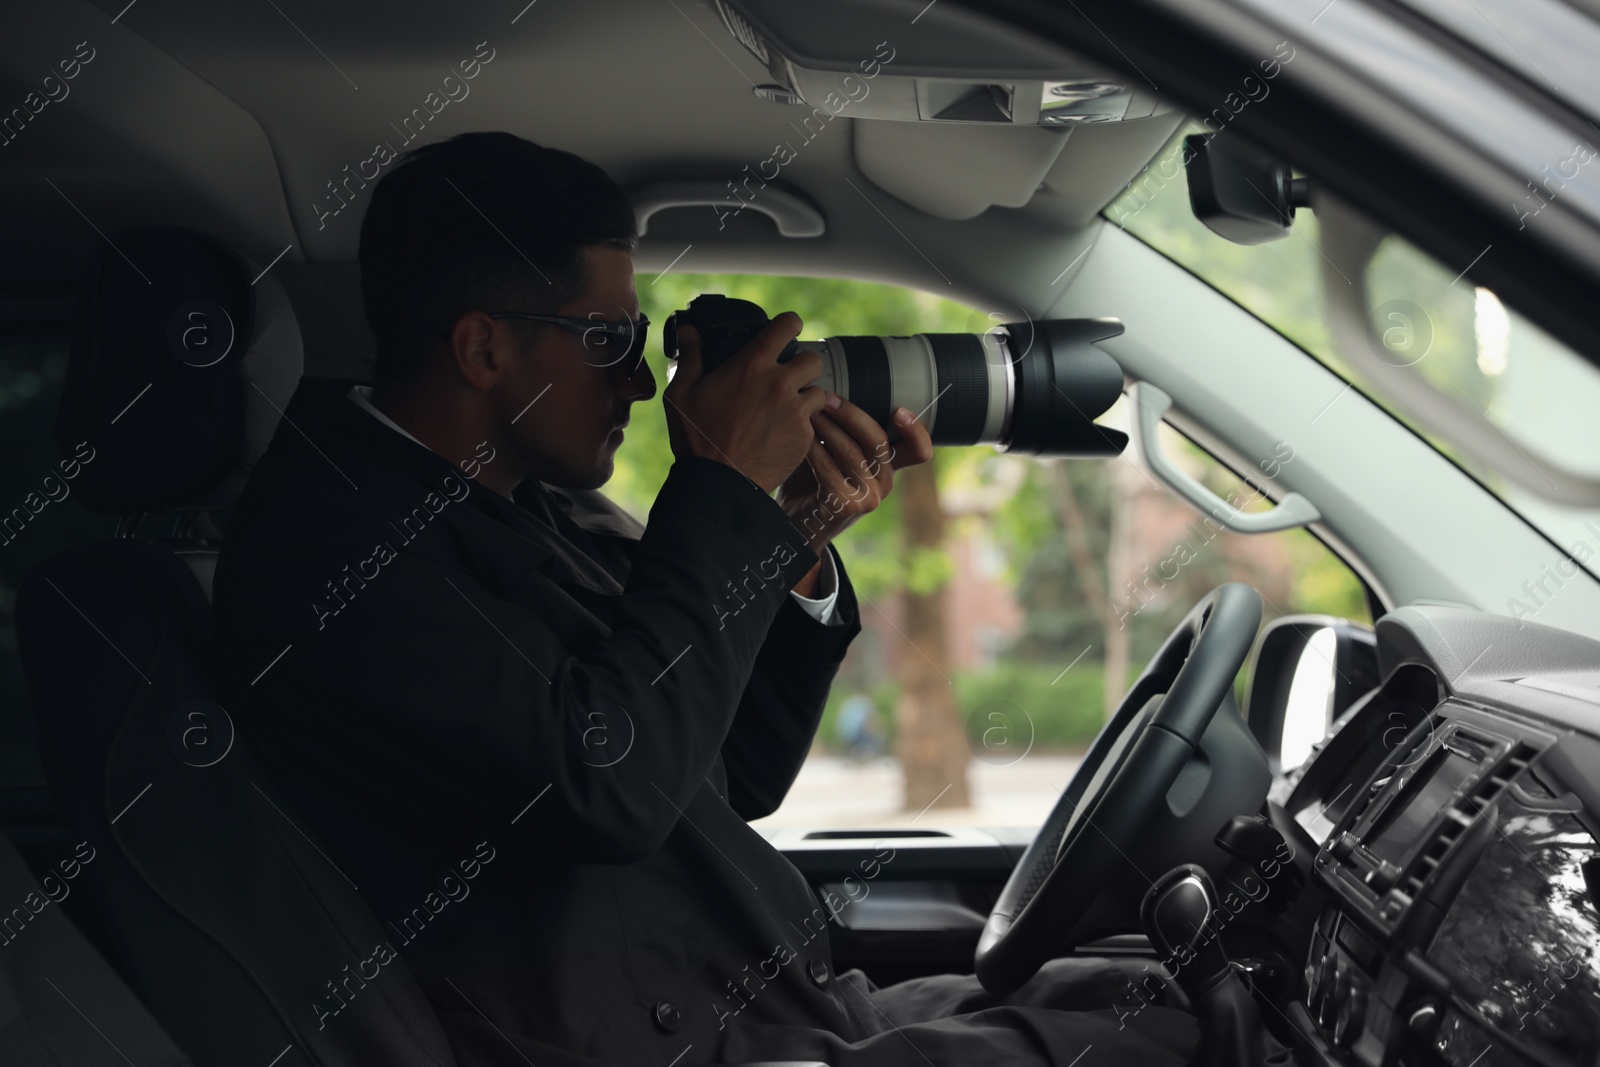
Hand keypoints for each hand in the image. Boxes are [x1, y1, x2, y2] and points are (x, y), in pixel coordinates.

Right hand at [662, 312, 829, 492]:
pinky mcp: (803, 436)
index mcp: (751, 365)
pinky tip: (783, 433)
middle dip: (804, 365)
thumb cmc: (696, 438)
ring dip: (807, 397)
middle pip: (813, 359)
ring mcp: (795, 411)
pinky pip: (813, 423)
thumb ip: (691, 357)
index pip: (787, 325)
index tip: (787, 331)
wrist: (717, 483)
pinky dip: (803, 426)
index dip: (789, 325)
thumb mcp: (682, 394)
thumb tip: (688, 331)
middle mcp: (779, 383)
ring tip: (789, 408)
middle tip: (790, 377)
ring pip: (819, 391)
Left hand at [776, 397, 934, 558]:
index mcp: (889, 468)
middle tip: (825, 397)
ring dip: (826, 426)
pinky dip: (813, 448)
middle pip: (878, 440)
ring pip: (851, 451)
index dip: (916, 430)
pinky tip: (800, 436)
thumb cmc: (813, 482)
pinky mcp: (847, 507)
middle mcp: (885, 483)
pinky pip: (829, 468)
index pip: (920, 451)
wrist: (798, 524)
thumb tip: (833, 387)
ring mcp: (869, 498)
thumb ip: (844, 430)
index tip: (898, 410)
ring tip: (807, 410)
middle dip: (850, 413)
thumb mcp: (835, 454)